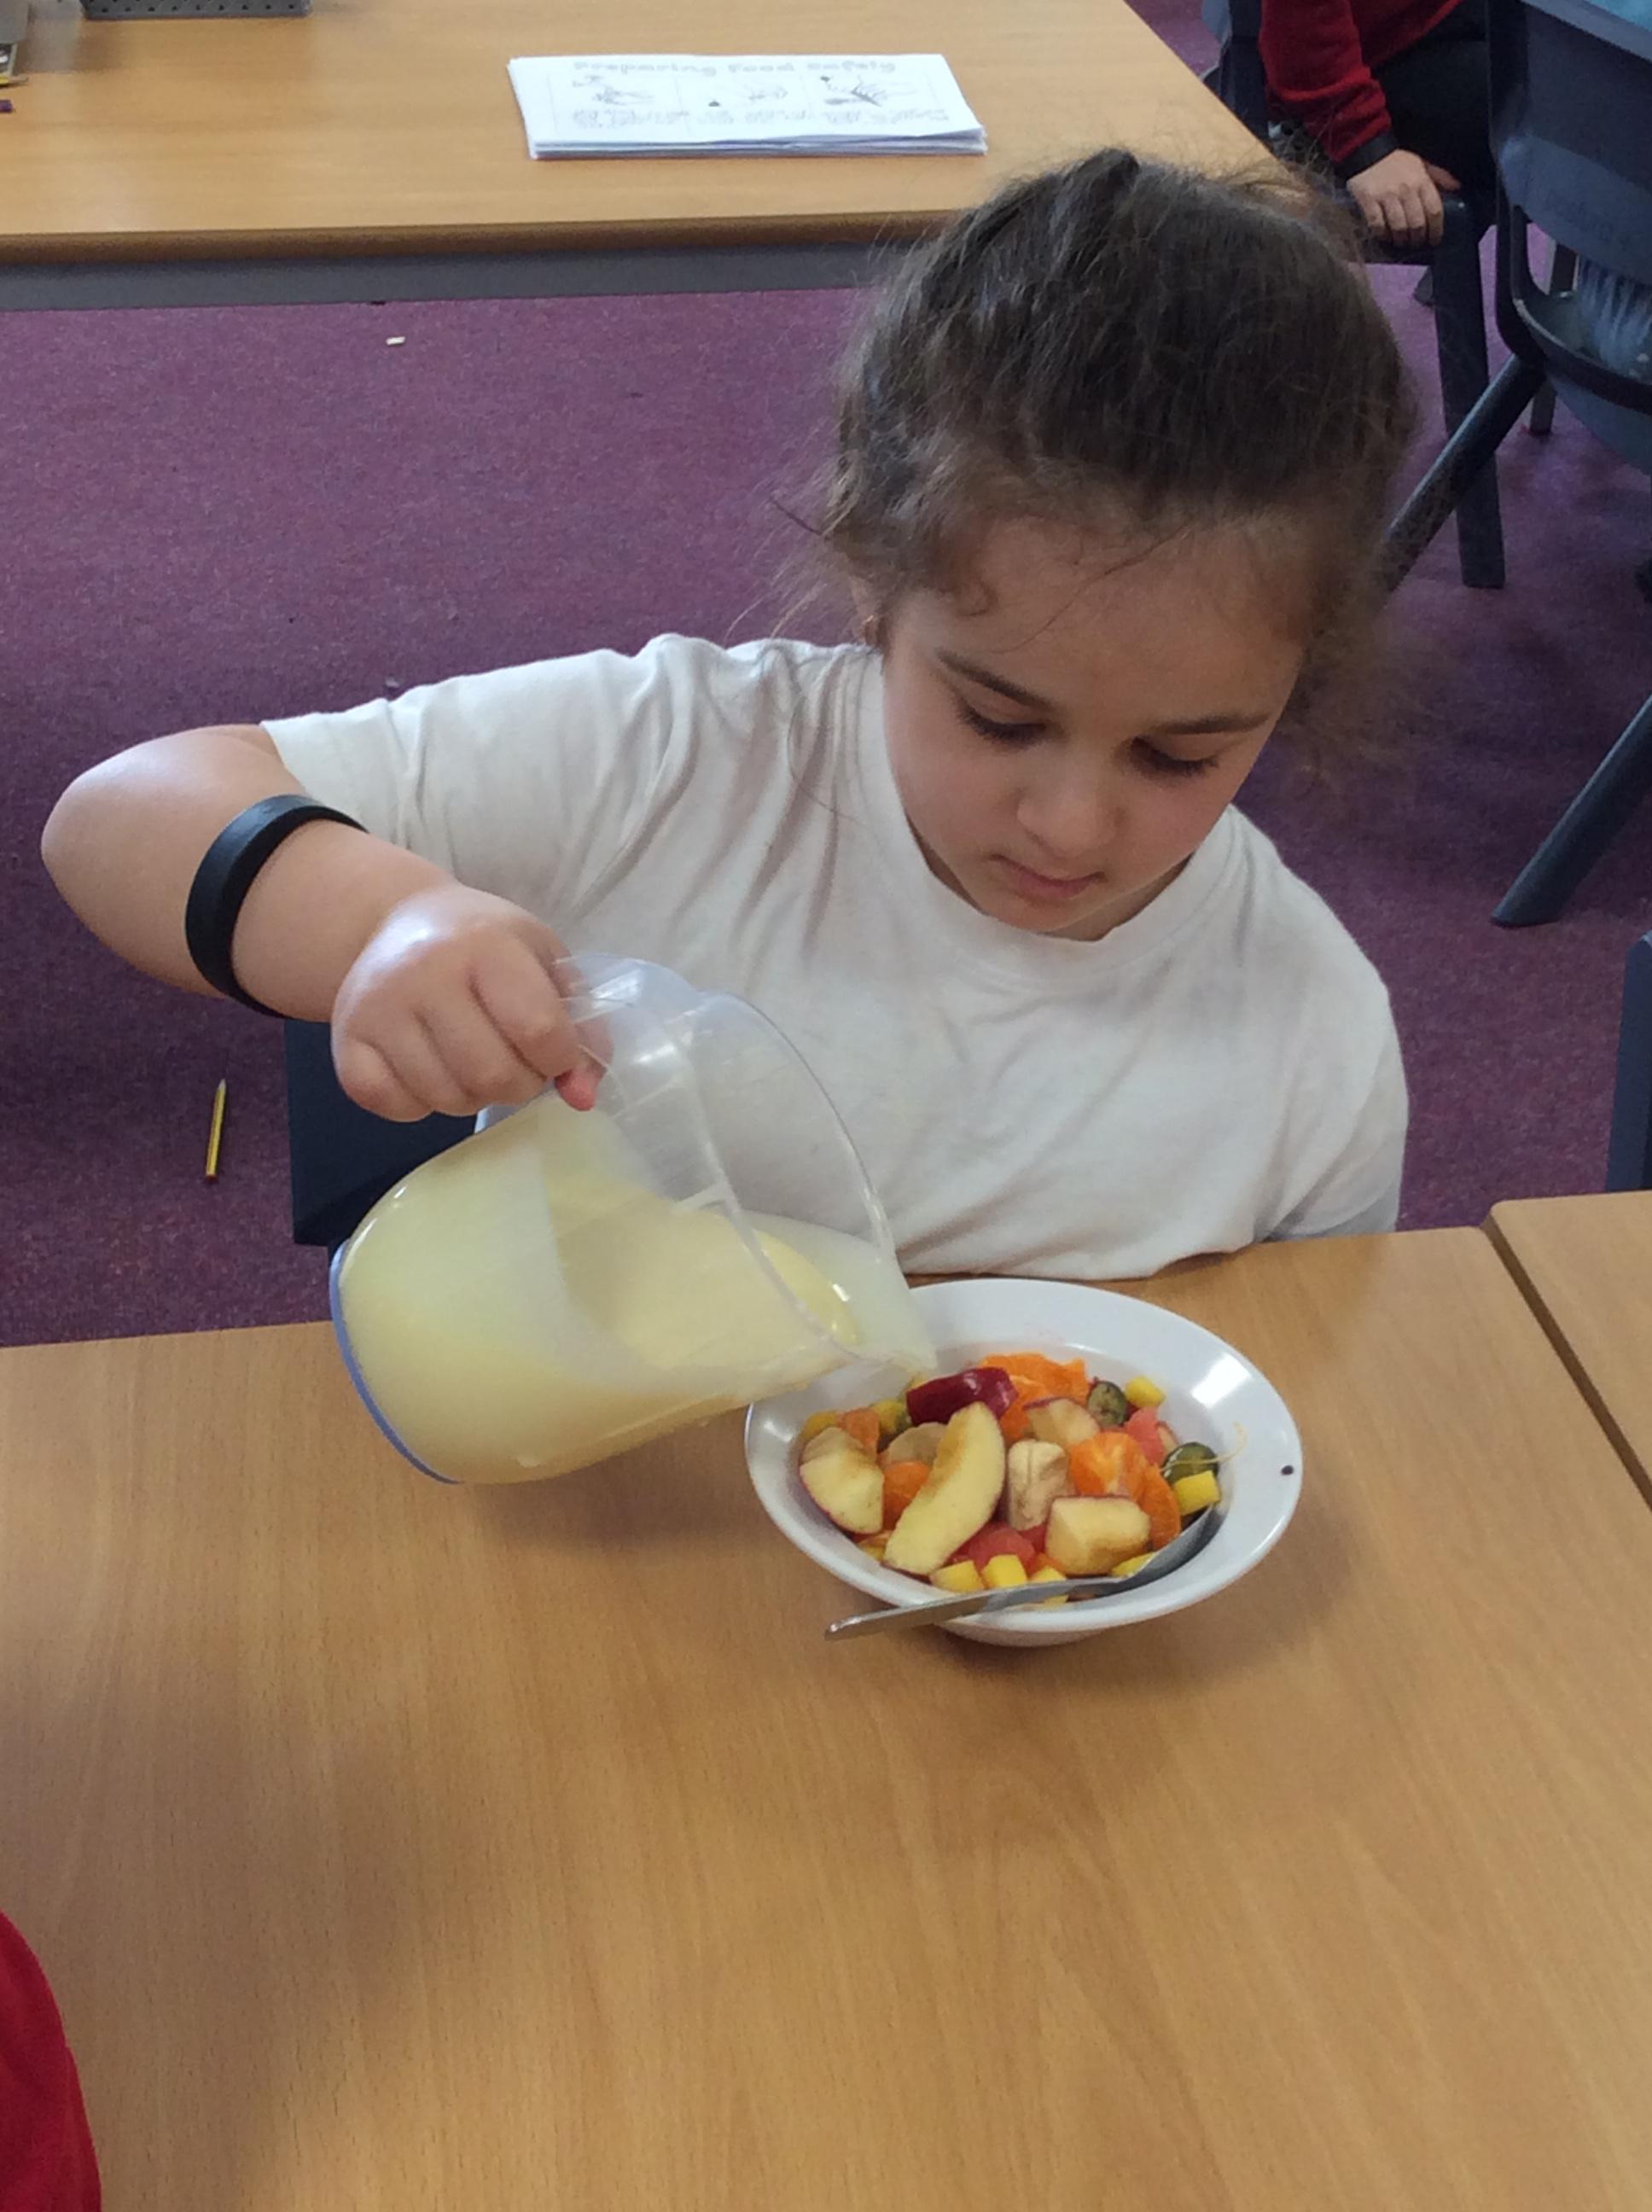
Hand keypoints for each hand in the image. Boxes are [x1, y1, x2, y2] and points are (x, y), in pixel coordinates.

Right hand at [331, 882, 600, 1120]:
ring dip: (473, 1096)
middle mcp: (424, 972)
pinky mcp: (345, 1040)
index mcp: (485, 944)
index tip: (555, 1051)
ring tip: (473, 1062)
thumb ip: (580, 1027)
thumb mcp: (545, 963)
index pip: (538, 1029)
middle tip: (515, 1062)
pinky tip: (430, 1071)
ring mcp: (377, 1008)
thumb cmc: (485, 944)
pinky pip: (394, 1106)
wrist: (398, 921)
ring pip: (444, 1098)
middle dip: (519, 1084)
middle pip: (491, 1075)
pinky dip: (421, 1105)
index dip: (560, 1058)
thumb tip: (582, 1098)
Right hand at [1347, 150, 1459, 248]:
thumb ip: (1439, 176)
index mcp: (1421, 181)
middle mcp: (1406, 189)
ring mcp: (1387, 196)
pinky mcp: (1369, 200)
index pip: (1434, 210)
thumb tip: (1457, 187)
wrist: (1368, 150)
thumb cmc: (1397, 161)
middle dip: (1418, 238)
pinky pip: (1377, 224)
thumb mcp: (1422, 163)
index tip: (1434, 240)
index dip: (1436, 229)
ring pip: (1399, 226)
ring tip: (1401, 242)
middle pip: (1417, 223)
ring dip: (1401, 239)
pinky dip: (1382, 234)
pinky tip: (1384, 236)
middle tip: (1416, 243)